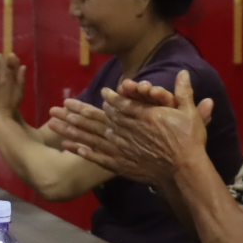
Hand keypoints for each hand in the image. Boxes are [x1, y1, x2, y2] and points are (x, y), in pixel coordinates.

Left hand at [55, 71, 211, 187]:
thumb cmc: (190, 142)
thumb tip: (182, 72)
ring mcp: (121, 148)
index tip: (97, 93)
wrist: (185, 170)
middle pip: (97, 119)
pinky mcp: (120, 165)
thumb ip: (182, 92)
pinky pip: (98, 157)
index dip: (107, 98)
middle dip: (75, 113)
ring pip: (92, 137)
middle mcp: (126, 130)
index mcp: (140, 116)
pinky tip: (69, 147)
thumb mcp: (189, 113)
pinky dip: (84, 152)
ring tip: (53, 124)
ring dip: (72, 129)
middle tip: (56, 107)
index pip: (119, 104)